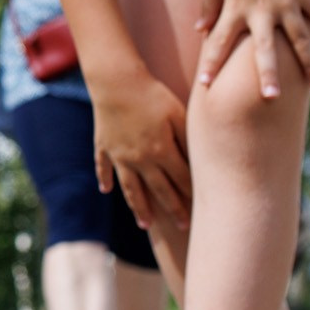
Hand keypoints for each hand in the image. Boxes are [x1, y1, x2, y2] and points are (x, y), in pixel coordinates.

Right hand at [93, 71, 190, 230]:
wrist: (116, 81)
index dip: (194, 195)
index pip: (182, 180)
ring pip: (131, 188)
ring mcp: (119, 155)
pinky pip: (103, 167)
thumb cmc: (153, 94)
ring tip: (145, 225)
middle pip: (159, 190)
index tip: (206, 210)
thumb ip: (189, 139)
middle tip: (184, 228)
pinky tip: (106, 191)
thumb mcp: (178, 113)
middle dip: (173, 210)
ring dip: (139, 207)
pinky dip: (104, 179)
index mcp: (161, 152)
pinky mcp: (104, 146)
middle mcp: (140, 160)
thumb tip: (202, 161)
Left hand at [194, 0, 309, 96]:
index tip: (204, 84)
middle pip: (263, 49)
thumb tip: (200, 29)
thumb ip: (210, 6)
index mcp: (236, 8)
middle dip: (267, 74)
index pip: (219, 41)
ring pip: (299, 39)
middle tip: (270, 98)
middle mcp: (261, 10)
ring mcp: (286, 3)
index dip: (211, 62)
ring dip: (309, 62)